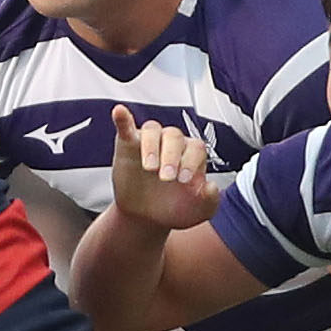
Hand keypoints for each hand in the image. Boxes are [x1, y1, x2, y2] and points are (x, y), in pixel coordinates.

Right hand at [107, 106, 218, 229]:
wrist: (147, 218)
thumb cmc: (174, 209)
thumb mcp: (198, 211)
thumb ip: (210, 201)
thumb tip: (211, 186)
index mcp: (192, 154)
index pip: (195, 147)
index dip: (191, 161)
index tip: (184, 181)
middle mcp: (172, 144)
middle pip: (174, 136)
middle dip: (171, 156)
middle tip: (166, 178)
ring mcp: (150, 142)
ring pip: (153, 129)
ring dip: (151, 147)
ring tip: (149, 168)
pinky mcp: (128, 145)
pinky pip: (126, 127)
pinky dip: (123, 119)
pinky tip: (119, 112)